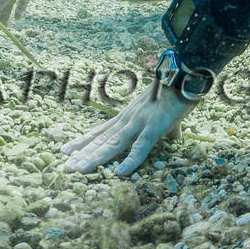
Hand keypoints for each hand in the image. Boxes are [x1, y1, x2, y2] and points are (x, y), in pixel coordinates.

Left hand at [62, 79, 197, 175]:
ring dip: (95, 158)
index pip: (100, 132)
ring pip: (113, 144)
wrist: (184, 76)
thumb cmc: (176, 94)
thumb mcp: (167, 116)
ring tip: (78, 170)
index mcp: (127, 117)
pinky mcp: (154, 126)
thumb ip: (168, 129)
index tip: (65, 151)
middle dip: (83, 154)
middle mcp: (127, 120)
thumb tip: (176, 138)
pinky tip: (119, 173)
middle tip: (65, 168)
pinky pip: (141, 146)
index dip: (83, 142)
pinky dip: (130, 160)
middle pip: (101, 140)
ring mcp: (139, 122)